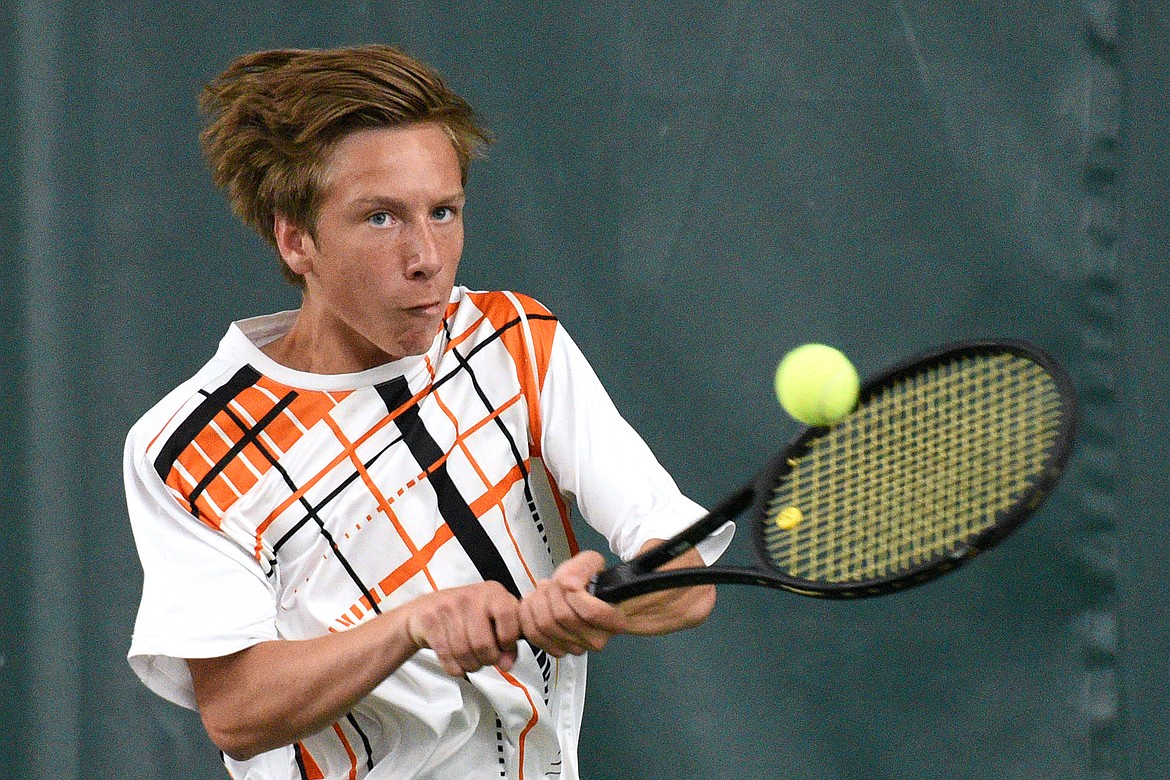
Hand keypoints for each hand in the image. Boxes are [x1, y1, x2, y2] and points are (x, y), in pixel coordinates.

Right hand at [402, 581, 521, 676]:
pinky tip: (458, 665)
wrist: (426, 608)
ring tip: (473, 662)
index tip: (504, 649)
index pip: (507, 614)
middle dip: (487, 660)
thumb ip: (508, 640)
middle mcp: (470, 596)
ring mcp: (448, 606)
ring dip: (471, 666)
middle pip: (483, 643)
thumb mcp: (493, 620)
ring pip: (463, 652)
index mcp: (492, 592)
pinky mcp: (429, 620)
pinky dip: (455, 668)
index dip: (508, 639)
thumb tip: (507, 664)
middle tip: (486, 660)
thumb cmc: (467, 616)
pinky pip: (446, 655)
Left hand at [520, 551, 627, 656]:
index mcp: (615, 619)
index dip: (574, 594)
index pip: (592, 612)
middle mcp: (598, 638)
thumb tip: (571, 580)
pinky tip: (533, 603)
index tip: (569, 583)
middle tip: (553, 583)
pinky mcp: (559, 650)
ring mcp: (578, 647)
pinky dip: (528, 614)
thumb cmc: (585, 582)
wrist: (578, 595)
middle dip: (552, 592)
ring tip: (544, 591)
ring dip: (539, 601)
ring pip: (547, 625)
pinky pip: (534, 634)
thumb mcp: (591, 563)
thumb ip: (586, 566)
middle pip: (564, 616)